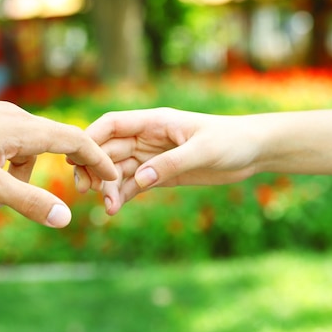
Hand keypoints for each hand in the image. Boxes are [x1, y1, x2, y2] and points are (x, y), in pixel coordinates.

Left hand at [0, 92, 117, 227]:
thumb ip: (27, 201)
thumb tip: (65, 219)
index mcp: (25, 129)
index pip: (76, 140)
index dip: (98, 158)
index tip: (114, 176)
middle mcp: (18, 118)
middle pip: (56, 142)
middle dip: (66, 168)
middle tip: (77, 191)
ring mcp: (0, 117)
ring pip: (27, 149)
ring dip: (21, 177)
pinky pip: (8, 145)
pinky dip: (5, 167)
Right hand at [77, 108, 260, 214]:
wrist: (254, 151)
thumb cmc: (231, 141)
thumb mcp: (203, 150)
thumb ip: (171, 164)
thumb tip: (139, 179)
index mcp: (154, 122)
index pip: (112, 125)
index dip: (91, 139)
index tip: (77, 160)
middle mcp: (148, 138)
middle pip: (110, 150)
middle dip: (95, 169)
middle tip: (89, 191)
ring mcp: (153, 157)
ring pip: (119, 170)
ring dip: (108, 187)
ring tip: (108, 209)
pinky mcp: (161, 174)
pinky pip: (134, 184)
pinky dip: (122, 195)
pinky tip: (115, 209)